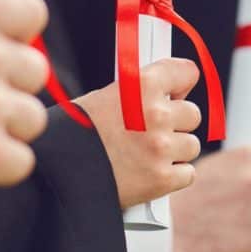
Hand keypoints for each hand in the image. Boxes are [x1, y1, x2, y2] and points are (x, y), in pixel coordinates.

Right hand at [76, 58, 201, 207]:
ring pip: (191, 146)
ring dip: (175, 151)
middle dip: (176, 123)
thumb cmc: (74, 134)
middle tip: (152, 131)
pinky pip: (187, 173)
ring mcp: (161, 147)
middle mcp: (156, 113)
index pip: (187, 73)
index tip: (176, 92)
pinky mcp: (161, 178)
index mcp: (142, 85)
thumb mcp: (104, 96)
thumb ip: (140, 92)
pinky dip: (173, 176)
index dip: (181, 84)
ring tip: (147, 154)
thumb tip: (170, 93)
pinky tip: (150, 173)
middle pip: (192, 114)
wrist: (57, 173)